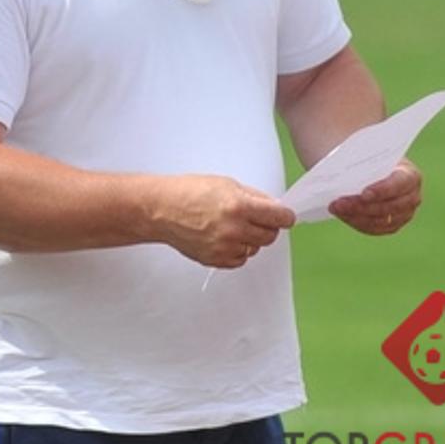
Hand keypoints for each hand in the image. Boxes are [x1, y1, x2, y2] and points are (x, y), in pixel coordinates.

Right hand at [155, 175, 296, 268]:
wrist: (160, 210)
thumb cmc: (188, 192)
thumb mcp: (225, 184)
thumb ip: (254, 197)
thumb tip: (275, 208)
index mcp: (239, 206)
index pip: (280, 217)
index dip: (284, 216)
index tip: (284, 216)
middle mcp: (234, 229)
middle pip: (271, 236)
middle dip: (267, 226)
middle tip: (255, 219)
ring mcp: (225, 247)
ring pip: (256, 248)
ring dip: (250, 239)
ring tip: (231, 226)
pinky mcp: (215, 259)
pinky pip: (240, 259)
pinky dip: (237, 250)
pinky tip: (224, 237)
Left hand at [329, 158, 421, 234]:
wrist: (372, 167)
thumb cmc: (370, 156)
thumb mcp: (367, 152)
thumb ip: (360, 160)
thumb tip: (339, 168)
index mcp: (410, 175)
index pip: (400, 184)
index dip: (383, 190)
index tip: (364, 193)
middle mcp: (412, 196)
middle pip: (389, 206)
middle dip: (362, 206)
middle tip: (339, 202)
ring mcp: (404, 214)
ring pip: (380, 220)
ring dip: (355, 215)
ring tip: (336, 207)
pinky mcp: (392, 225)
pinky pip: (374, 228)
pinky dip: (356, 221)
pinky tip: (341, 213)